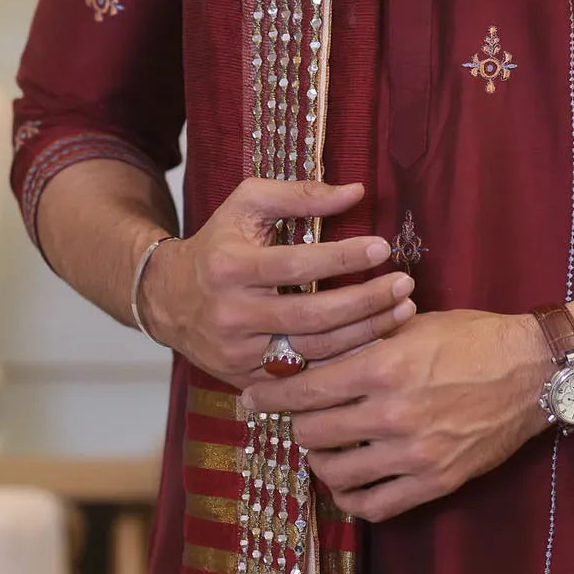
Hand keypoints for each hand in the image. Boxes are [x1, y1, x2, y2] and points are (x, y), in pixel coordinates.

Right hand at [139, 178, 415, 389]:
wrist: (169, 299)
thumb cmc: (219, 241)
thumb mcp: (248, 203)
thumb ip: (300, 194)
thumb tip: (356, 192)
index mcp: (231, 266)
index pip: (296, 265)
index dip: (342, 256)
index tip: (383, 247)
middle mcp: (233, 314)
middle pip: (312, 316)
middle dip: (365, 302)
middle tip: (404, 285)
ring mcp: (239, 355)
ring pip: (313, 352)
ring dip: (365, 333)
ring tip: (402, 311)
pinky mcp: (247, 382)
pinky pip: (305, 378)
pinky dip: (343, 364)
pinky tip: (376, 345)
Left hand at [242, 309, 548, 521]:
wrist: (532, 369)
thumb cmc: (472, 335)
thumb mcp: (411, 324)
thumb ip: (362, 339)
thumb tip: (310, 349)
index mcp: (382, 367)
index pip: (306, 390)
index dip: (272, 395)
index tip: (253, 396)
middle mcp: (392, 414)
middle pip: (313, 433)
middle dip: (296, 423)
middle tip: (293, 416)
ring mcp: (413, 454)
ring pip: (336, 472)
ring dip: (321, 459)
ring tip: (322, 446)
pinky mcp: (434, 481)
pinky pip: (374, 505)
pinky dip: (352, 495)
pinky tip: (349, 478)